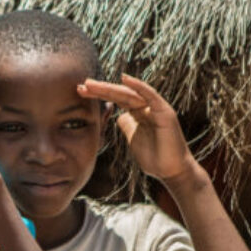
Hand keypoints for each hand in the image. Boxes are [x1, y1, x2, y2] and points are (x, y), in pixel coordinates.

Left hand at [78, 74, 197, 182]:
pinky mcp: (164, 112)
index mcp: (137, 112)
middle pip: (120, 94)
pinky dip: (138, 86)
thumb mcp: (132, 138)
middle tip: (82, 85)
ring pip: (130, 93)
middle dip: (100, 89)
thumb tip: (117, 116)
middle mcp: (146, 107)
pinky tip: (124, 79)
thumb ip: (126, 125)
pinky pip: (150, 95)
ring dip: (110, 88)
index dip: (98, 95)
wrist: (170, 171)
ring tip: (92, 84)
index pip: (115, 100)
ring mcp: (155, 108)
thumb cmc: (153, 157)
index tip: (80, 91)